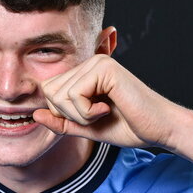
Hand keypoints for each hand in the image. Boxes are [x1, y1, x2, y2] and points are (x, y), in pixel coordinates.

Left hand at [32, 54, 184, 148]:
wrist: (158, 129)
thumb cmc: (128, 127)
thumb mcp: (86, 128)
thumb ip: (61, 123)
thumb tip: (34, 114)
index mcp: (84, 74)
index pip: (49, 92)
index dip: (62, 114)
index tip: (89, 118)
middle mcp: (89, 63)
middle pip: (50, 93)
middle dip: (69, 115)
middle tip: (97, 116)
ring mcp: (97, 63)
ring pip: (59, 95)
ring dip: (80, 115)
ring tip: (104, 112)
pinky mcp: (104, 68)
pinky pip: (73, 95)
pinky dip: (87, 112)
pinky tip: (107, 109)